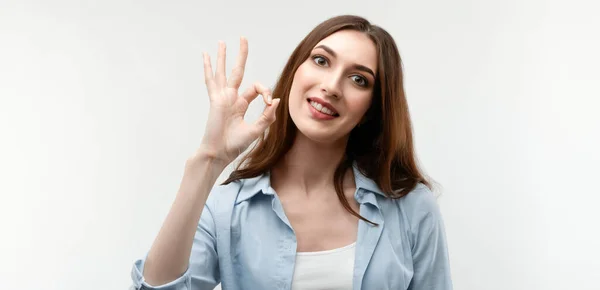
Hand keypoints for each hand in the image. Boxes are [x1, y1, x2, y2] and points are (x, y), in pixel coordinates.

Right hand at [198, 37, 279, 164]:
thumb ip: (267, 116)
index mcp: (241, 104)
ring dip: (223, 57)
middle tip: (243, 38)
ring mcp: (222, 97)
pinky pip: (210, 80)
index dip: (266, 92)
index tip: (270, 103)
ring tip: (222, 42)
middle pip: (237, 71)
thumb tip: (277, 100)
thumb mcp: (256, 130)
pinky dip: (208, 67)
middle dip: (241, 55)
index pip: (256, 89)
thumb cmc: (235, 145)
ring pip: (223, 72)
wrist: (220, 153)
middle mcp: (231, 98)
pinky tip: (205, 55)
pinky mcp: (215, 100)